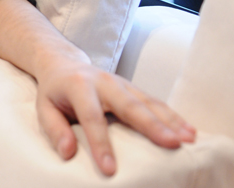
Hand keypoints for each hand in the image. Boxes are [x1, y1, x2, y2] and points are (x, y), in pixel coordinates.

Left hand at [34, 57, 195, 175]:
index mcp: (78, 86)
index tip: (110, 170)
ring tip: (189, 139)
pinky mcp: (132, 87)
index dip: (101, 143)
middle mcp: (103, 81)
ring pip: (148, 101)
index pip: (92, 117)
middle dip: (151, 125)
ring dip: (170, 120)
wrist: (63, 63)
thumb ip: (55, 129)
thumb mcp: (44, 108)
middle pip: (129, 104)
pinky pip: (155, 101)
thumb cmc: (54, 92)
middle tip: (171, 145)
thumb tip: (68, 153)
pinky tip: (189, 130)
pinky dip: (173, 116)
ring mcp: (121, 82)